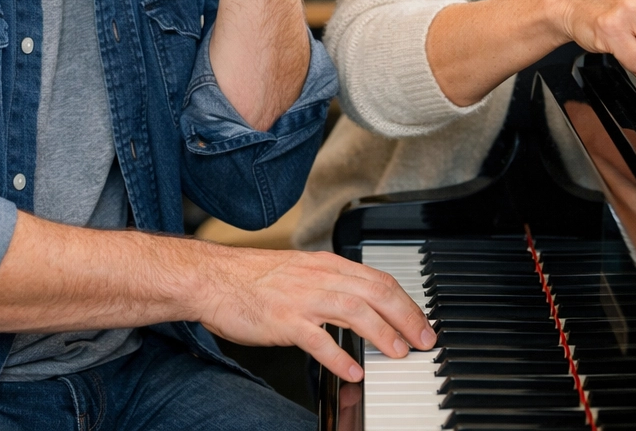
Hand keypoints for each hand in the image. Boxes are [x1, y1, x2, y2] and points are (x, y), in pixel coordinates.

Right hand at [194, 244, 435, 382]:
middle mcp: (319, 277)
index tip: (420, 321)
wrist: (212, 278)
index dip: (405, 302)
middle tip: (423, 340)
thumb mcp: (300, 271)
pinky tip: (353, 370)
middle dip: (406, 318)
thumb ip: (331, 283)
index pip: (379, 279)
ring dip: (382, 334)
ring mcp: (302, 298)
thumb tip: (361, 304)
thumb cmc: (252, 278)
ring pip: (354, 312)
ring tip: (399, 353)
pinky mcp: (283, 320)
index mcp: (327, 264)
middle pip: (376, 293)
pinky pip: (318, 339)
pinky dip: (339, 356)